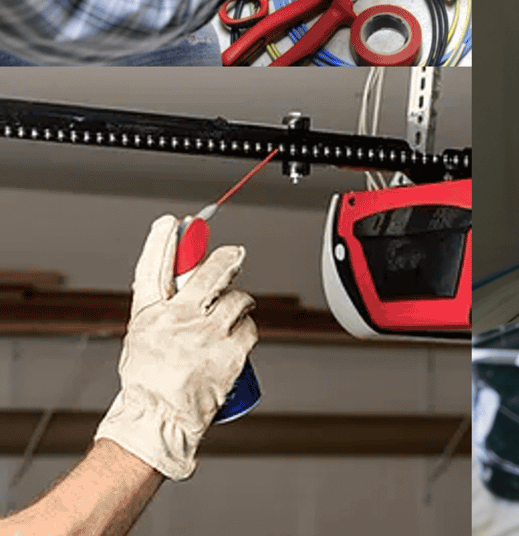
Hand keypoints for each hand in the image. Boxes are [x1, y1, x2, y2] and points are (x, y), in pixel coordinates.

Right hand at [95, 216, 256, 480]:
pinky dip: (246, 329)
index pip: (154, 268)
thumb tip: (182, 282)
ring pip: (237, 298)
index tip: (174, 223)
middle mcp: (178, 319)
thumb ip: (161, 309)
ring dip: (238, 303)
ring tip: (228, 316)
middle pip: (210, 271)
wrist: (159, 421)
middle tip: (233, 256)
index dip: (164, 241)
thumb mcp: (142, 338)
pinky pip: (250, 326)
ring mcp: (207, 334)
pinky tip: (234, 339)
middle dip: (227, 258)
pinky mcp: (231, 351)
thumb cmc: (149, 383)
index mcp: (150, 315)